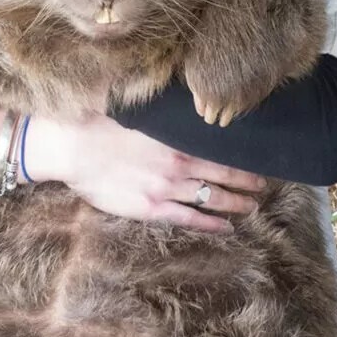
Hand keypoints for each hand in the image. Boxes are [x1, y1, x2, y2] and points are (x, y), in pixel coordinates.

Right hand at [27, 113, 265, 231]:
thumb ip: (166, 116)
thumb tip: (185, 109)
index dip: (241, 157)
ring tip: (252, 206)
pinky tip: (227, 227)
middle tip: (264, 185)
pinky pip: (190, 218)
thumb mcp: (140, 112)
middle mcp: (178, 164)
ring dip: (236, 203)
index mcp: (177, 138)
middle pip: (223, 174)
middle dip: (246, 181)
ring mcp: (166, 188)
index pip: (220, 150)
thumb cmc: (100, 123)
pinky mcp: (151, 208)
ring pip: (212, 198)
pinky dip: (211, 224)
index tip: (257, 159)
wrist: (72, 146)